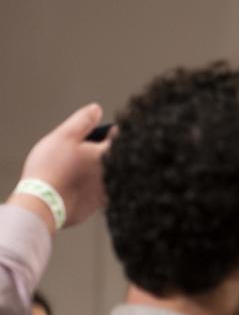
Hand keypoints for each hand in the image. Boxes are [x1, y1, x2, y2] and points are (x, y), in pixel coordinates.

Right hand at [9, 103, 111, 231]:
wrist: (41, 205)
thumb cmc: (51, 168)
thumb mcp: (64, 137)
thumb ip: (83, 121)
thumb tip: (97, 109)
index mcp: (109, 154)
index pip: (120, 137)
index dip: (112, 131)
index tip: (105, 130)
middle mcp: (115, 174)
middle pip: (117, 157)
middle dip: (106, 151)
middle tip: (89, 148)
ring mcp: (108, 191)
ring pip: (110, 175)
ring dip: (100, 170)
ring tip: (81, 166)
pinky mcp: (98, 205)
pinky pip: (100, 192)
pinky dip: (93, 186)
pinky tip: (78, 184)